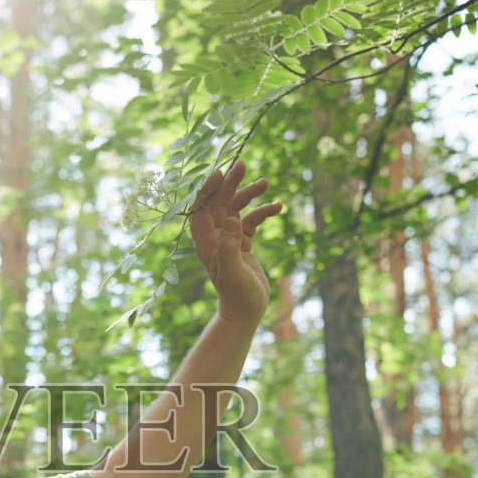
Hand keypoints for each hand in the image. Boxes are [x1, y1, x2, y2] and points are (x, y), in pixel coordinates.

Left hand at [188, 159, 282, 323]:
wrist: (247, 312)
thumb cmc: (237, 295)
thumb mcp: (232, 270)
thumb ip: (229, 244)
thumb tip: (231, 218)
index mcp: (205, 242)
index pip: (200, 209)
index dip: (207, 190)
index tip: (220, 173)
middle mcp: (214, 237)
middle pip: (219, 203)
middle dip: (230, 184)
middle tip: (243, 165)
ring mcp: (229, 239)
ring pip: (236, 209)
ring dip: (249, 195)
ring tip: (266, 183)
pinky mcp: (243, 244)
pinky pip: (251, 221)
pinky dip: (263, 212)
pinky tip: (278, 206)